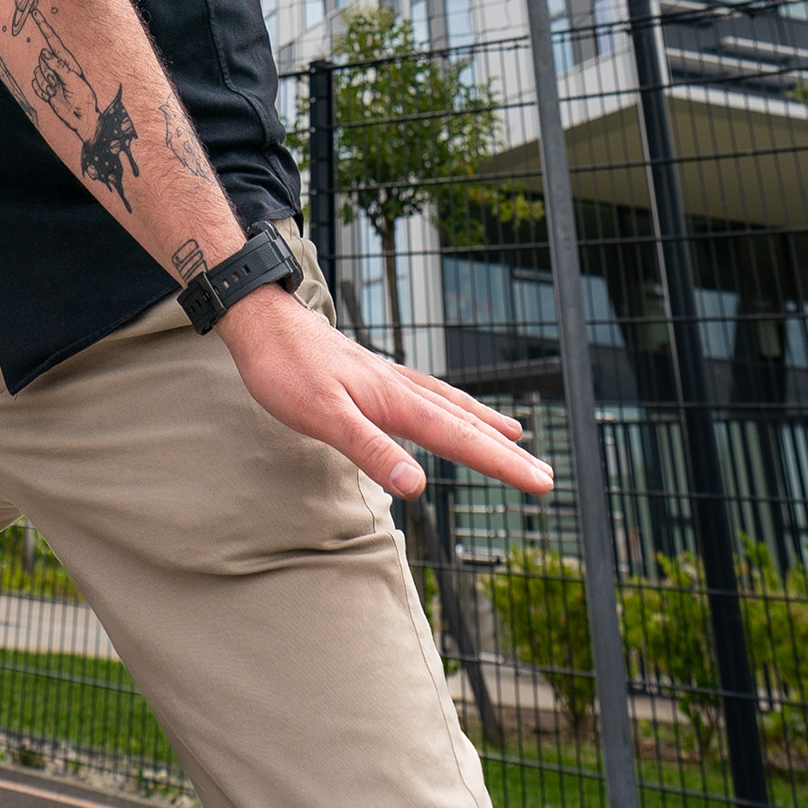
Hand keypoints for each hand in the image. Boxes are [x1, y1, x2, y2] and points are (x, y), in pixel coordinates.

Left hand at [213, 288, 551, 498]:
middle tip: (546, 478)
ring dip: (484, 425)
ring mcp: (389, 379)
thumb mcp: (322, 417)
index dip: (502, 464)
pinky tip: (450, 406)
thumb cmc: (286, 370)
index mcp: (396, 401)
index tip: (541, 483)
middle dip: (505, 453)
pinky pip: (429, 392)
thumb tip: (418, 485)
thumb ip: (370, 450)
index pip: (460, 439)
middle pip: (466, 424)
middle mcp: (401, 388)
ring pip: (451, 404)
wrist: (262, 322)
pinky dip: (453, 404)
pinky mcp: (374, 375)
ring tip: (516, 437)